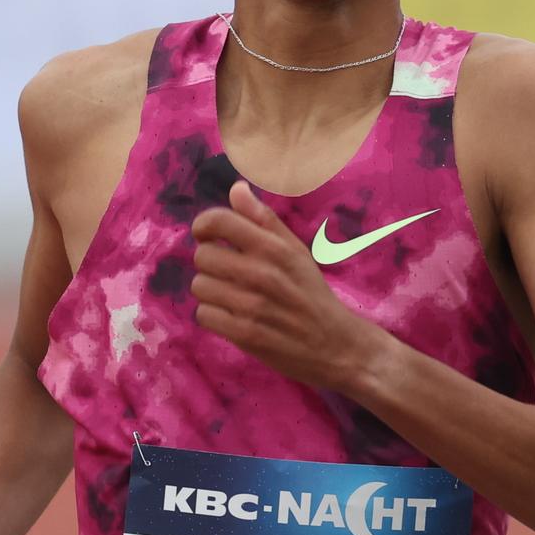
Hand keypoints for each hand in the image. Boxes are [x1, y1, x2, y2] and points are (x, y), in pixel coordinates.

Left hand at [189, 178, 380, 391]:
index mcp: (274, 248)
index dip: (204, 226)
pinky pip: (204, 315)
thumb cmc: (311, 293)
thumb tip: (237, 189)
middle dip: (210, 264)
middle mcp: (262, 273)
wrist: (335, 345)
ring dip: (211, 292)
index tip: (208, 237)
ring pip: (199, 286)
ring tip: (231, 297)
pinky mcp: (245, 334)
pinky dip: (213, 317)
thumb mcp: (296, 251)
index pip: (218, 221)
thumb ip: (264, 219)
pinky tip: (231, 317)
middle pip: (202, 255)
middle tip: (229, 274)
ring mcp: (252, 305)